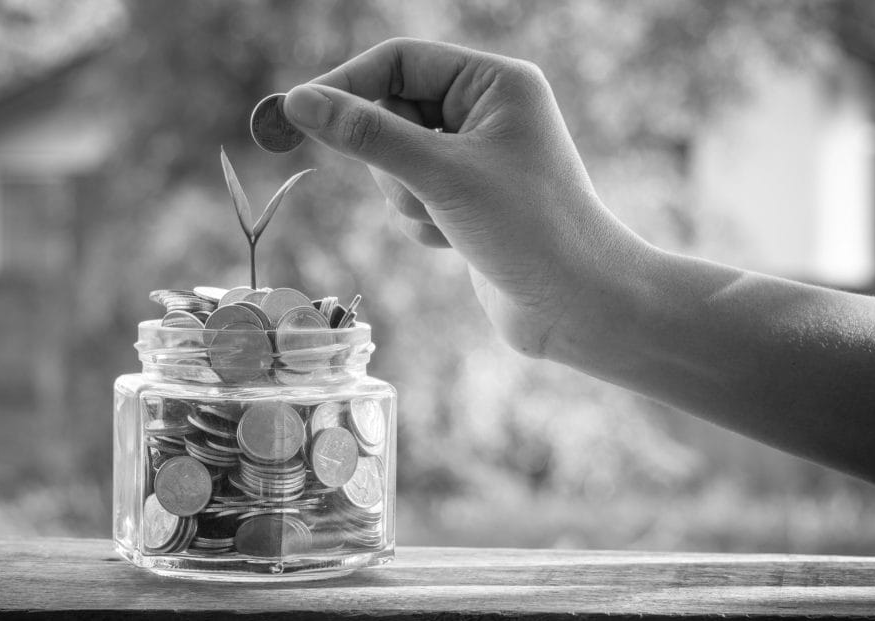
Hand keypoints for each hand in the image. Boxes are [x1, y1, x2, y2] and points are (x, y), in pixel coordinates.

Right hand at [283, 38, 653, 359]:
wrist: (575, 305)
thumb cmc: (526, 228)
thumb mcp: (439, 175)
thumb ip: (367, 136)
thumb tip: (299, 102)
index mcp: (495, 83)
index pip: (401, 61)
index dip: (349, 84)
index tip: (299, 112)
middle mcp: (488, 112)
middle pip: (394, 113)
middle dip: (393, 161)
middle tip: (417, 190)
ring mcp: (476, 158)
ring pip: (397, 162)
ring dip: (408, 199)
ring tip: (450, 222)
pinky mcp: (468, 199)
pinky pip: (413, 197)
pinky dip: (422, 222)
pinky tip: (458, 242)